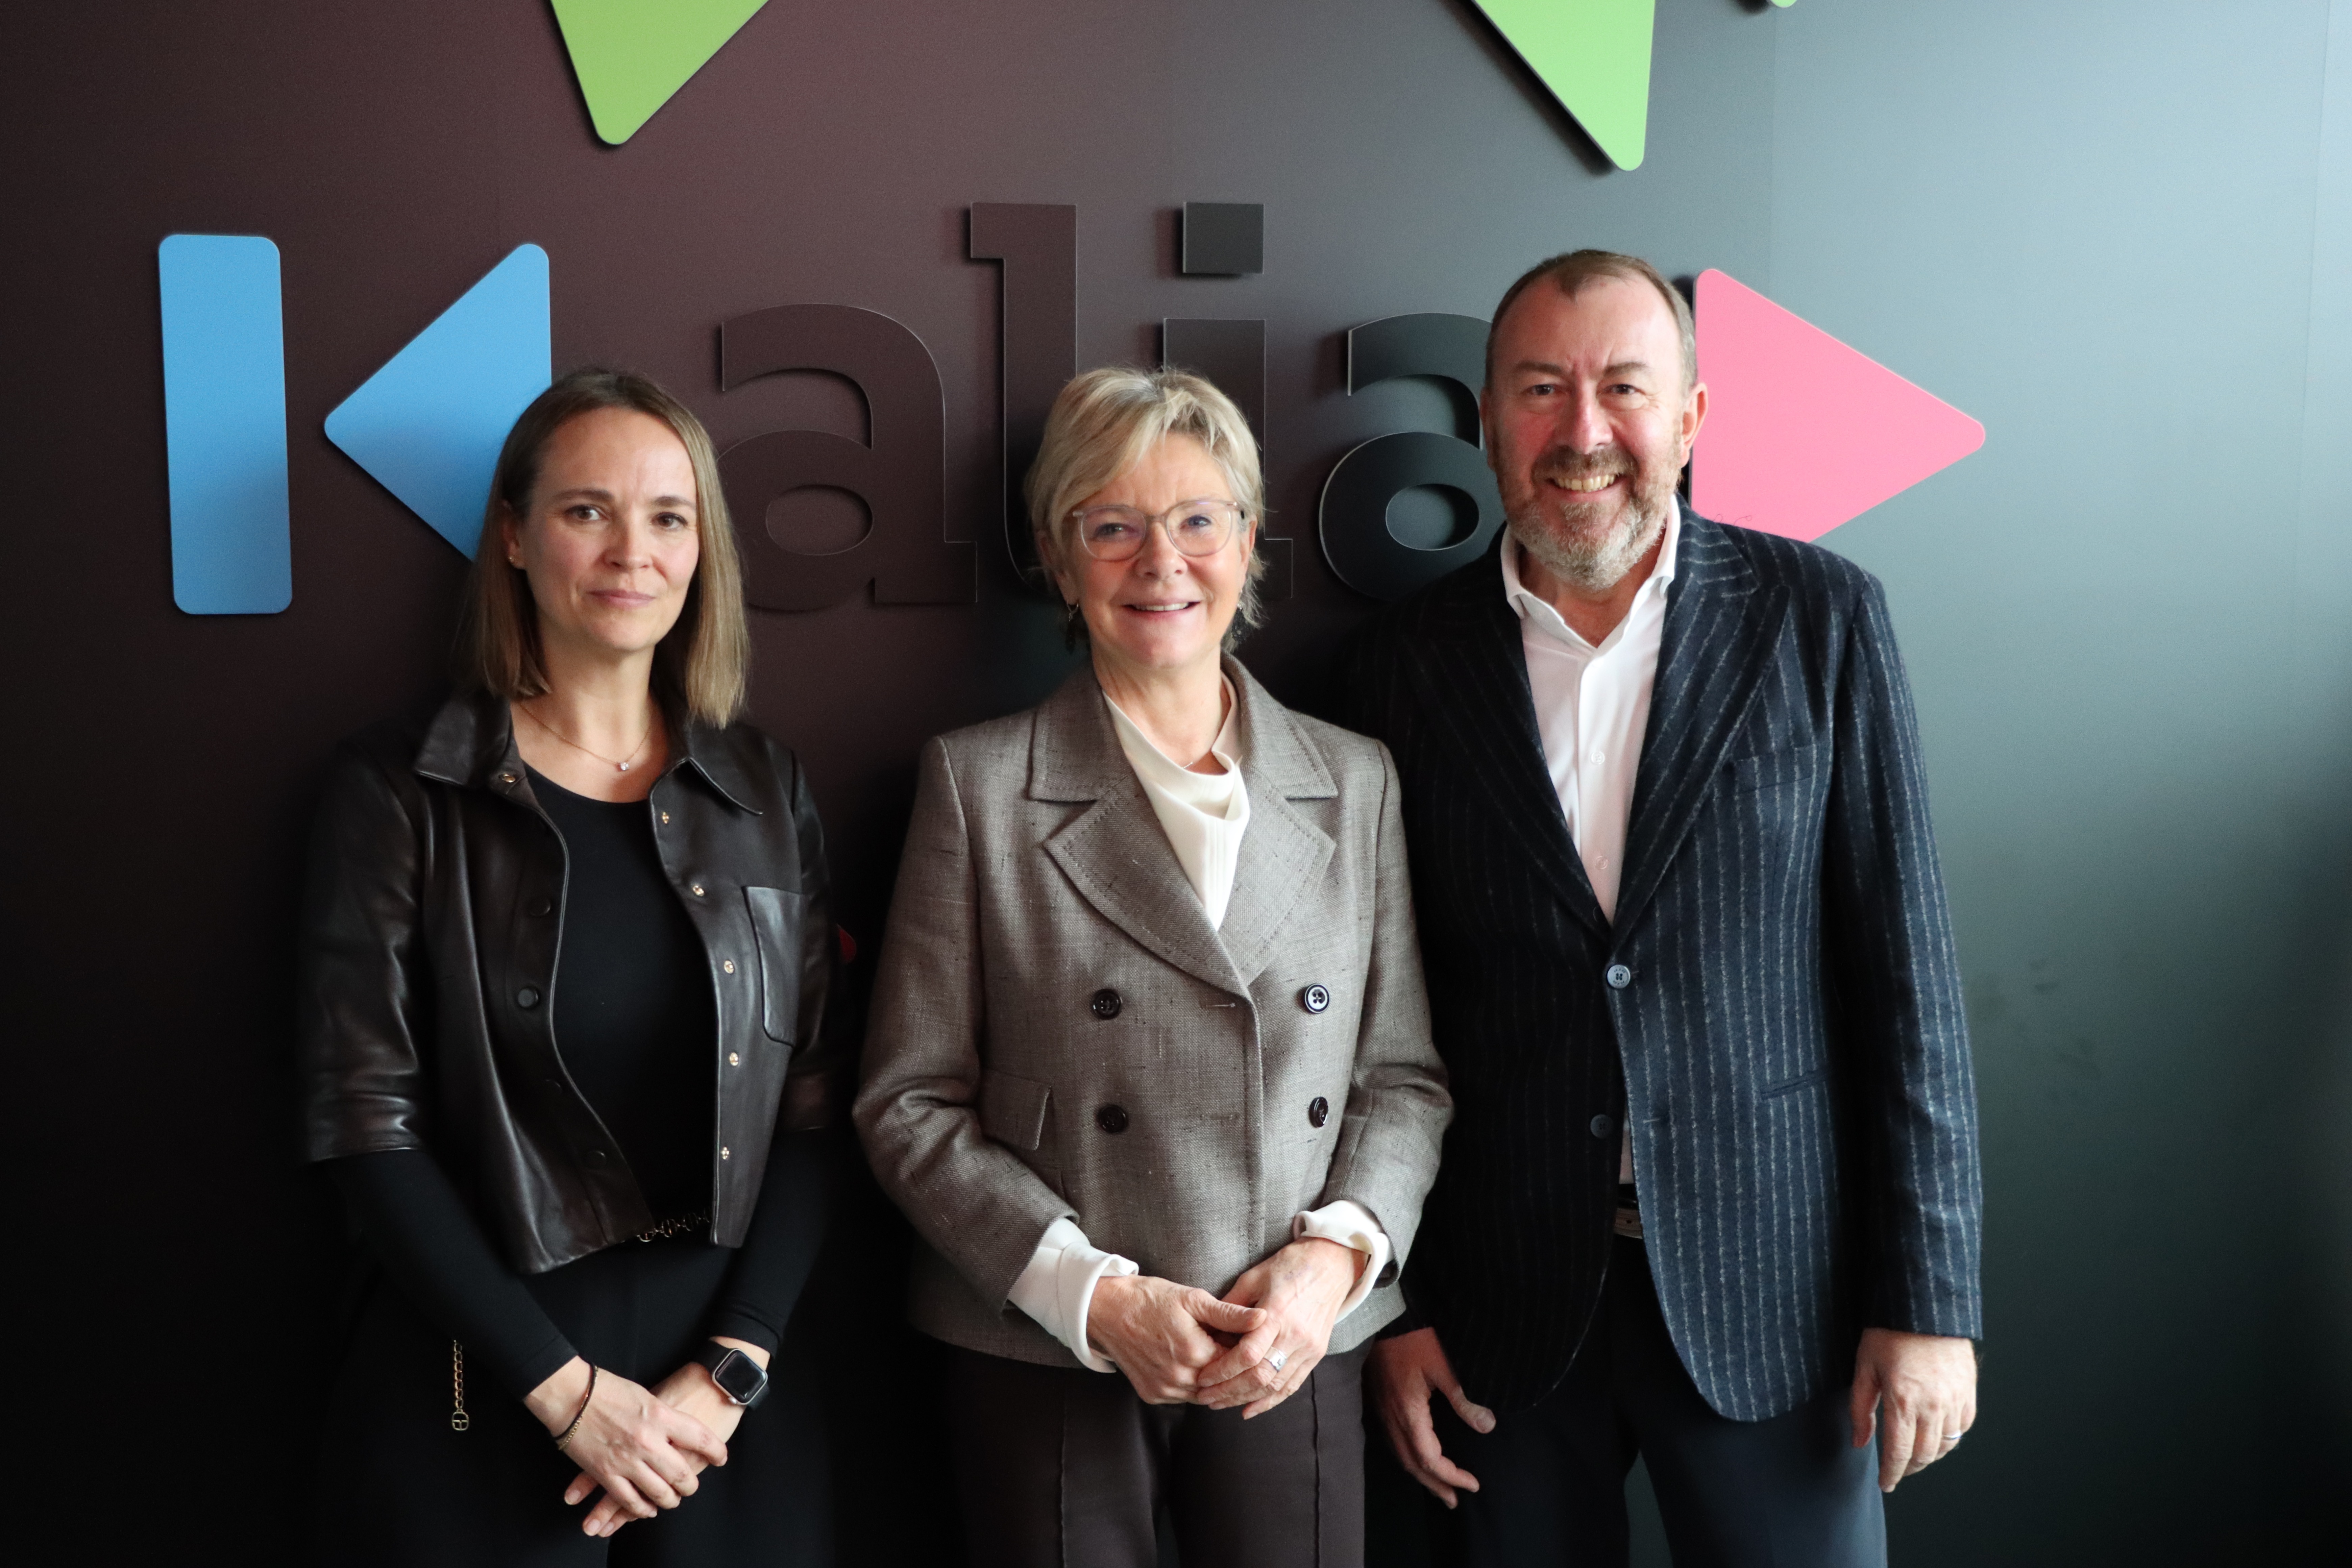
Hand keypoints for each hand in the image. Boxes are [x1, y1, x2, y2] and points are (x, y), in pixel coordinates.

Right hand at [522, 1356, 727, 1537]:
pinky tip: (647, 1508)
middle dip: (691, 1485)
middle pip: (682, 1474)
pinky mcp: (605, 1474)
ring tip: (672, 1499)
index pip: (699, 1437)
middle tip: (692, 1486)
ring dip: (669, 1500)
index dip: (715, 1450)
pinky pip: (629, 1500)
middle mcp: (648, 1441)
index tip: (721, 1457)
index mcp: (660, 1415)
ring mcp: (626, 1460)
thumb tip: (680, 1432)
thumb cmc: (609, 1389)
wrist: (571, 1396)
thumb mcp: (646, 1395)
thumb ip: (665, 1416)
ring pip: (659, 1493)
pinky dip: (641, 1509)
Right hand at [1086, 1274, 1265, 1403]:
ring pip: (1204, 1393)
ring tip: (1206, 1350)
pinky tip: (1187, 1362)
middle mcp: (1179, 1379)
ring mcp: (1164, 1390)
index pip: (1236, 1364)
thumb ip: (1230, 1314)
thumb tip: (1263, 1318)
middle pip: (1221, 1382)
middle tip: (1224, 1343)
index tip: (1238, 1335)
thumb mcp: (1193, 1299)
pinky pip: (1183, 1396)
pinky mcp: (1152, 1395)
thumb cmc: (1151, 1299)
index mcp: (1194, 1353)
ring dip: (1211, 1377)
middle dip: (1228, 1366)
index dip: (1242, 1349)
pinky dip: (1191, 1383)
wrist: (1107, 1310)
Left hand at [1194, 1239, 1362, 1416]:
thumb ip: (1231, 1307)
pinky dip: (1270, 1401)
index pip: (1247, 1354)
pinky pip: (1292, 1385)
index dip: (1222, 1370)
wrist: (1331, 1264)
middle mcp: (1294, 1335)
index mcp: (1276, 1313)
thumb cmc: (1288, 1266)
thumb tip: (1208, 1331)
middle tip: (1205, 1398)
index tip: (1203, 1377)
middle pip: (1259, 1376)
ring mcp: (1308, 1347)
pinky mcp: (1316, 1354)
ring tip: (1221, 1404)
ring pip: (1275, 1385)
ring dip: (1245, 1399)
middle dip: (1228, 1391)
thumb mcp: (1253, 1277)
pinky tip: (1250, 1409)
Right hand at [1368, 1327, 1493, 1506]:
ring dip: (1421, 1475)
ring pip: (1400, 1454)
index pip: (1430, 1459)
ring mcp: (1383, 1410)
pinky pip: (1394, 1441)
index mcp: (1408, 1412)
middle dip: (1435, 1485)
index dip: (1451, 1476)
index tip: (1473, 1484)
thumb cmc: (1416, 1337)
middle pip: (1412, 1464)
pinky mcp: (1381, 1402)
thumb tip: (1487, 1426)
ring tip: (1439, 1488)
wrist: (1384, 1315)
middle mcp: (1392, 1417)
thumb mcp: (1444, 1365)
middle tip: (1455, 1500)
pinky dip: (1410, 1458)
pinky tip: (1419, 1458)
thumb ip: (1464, 1398)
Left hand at [1848, 1328, 1976, 1491]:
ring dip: (1929, 1455)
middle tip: (1897, 1470)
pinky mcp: (1968, 1391)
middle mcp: (1932, 1405)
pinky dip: (1950, 1437)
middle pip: (1924, 1455)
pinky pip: (1963, 1427)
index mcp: (1903, 1401)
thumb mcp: (1864, 1367)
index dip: (1892, 1473)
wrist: (1923, 1305)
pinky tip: (1937, 1434)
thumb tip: (1860, 1441)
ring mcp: (1954, 1399)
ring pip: (1946, 1445)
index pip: (1899, 1453)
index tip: (1886, 1483)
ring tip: (1915, 1454)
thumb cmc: (1889, 1331)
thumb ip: (1860, 1408)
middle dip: (1909, 1468)